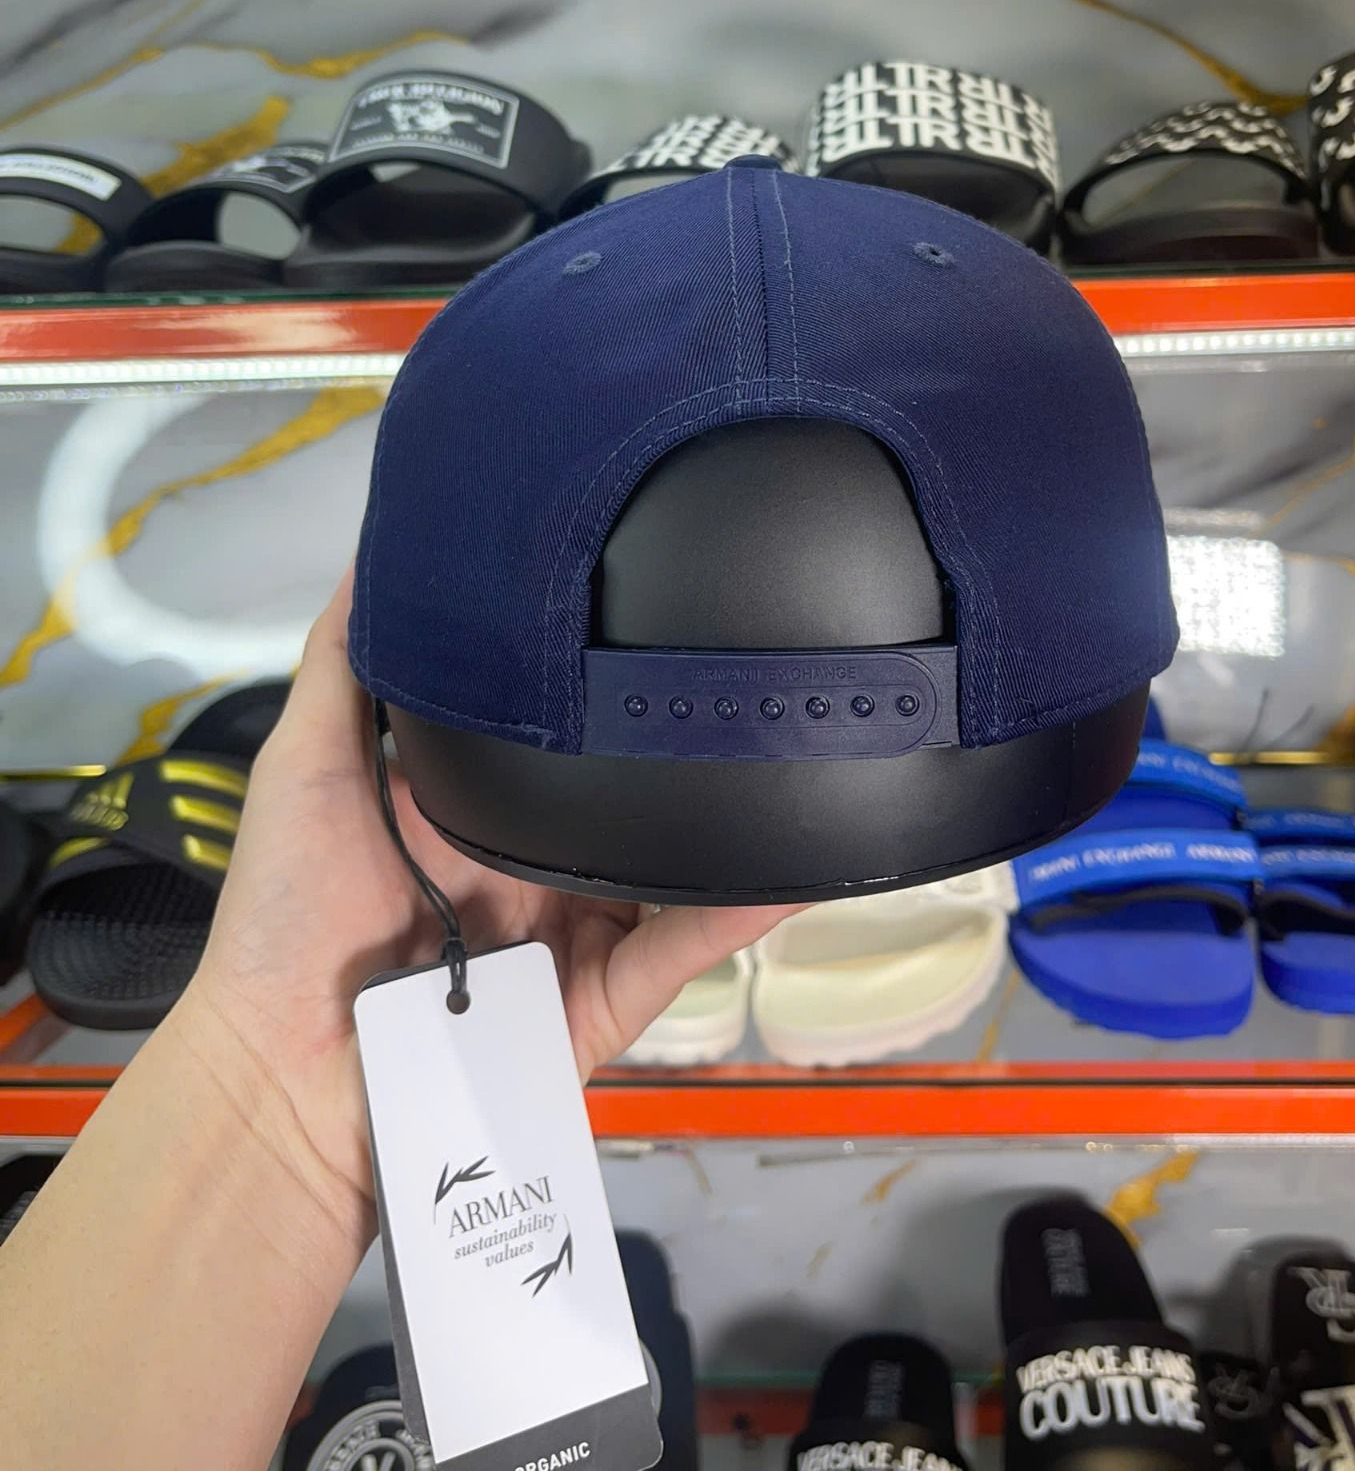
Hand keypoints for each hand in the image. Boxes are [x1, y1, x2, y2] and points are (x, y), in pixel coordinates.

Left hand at [183, 569, 796, 1248]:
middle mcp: (535, 860)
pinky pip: (681, 947)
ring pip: (674, 865)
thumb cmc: (288, 915)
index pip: (557, 725)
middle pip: (628, 792)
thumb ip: (348, 667)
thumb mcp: (306, 764)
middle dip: (686, 741)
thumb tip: (385, 548)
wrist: (283, 1077)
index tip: (655, 587)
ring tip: (802, 744)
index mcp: (474, 804)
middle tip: (754, 661)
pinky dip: (738, 908)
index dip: (601, 670)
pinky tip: (795, 856)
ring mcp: (576, 930)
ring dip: (735, 819)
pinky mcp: (605, 999)